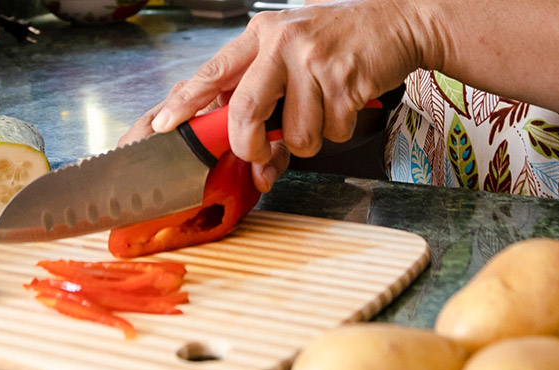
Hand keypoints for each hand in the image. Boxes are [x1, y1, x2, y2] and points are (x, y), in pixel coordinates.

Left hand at [120, 0, 425, 190]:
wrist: (397, 23)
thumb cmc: (338, 43)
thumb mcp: (291, 51)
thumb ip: (262, 92)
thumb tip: (249, 156)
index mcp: (261, 35)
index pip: (212, 72)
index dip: (184, 104)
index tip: (160, 127)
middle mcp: (282, 43)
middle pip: (245, 112)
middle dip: (252, 146)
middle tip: (264, 153)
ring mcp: (314, 61)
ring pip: (295, 134)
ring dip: (310, 139)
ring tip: (323, 110)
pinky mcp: (346, 79)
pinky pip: (332, 132)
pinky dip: (340, 129)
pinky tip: (346, 102)